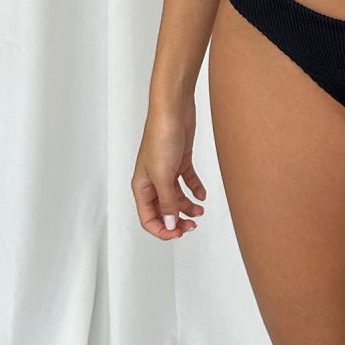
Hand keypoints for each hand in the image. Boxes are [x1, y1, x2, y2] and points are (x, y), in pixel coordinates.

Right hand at [131, 97, 206, 238]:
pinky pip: (187, 181)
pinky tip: (202, 194)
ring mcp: (166, 171)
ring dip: (187, 207)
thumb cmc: (161, 138)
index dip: (162, 230)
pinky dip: (195, 189)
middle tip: (193, 225)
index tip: (179, 234)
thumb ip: (167, 202)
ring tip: (200, 211)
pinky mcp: (180, 161)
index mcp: (141, 186)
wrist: (174, 111)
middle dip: (177, 220)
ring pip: (176, 197)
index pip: (148, 218)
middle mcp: (152, 181)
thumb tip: (170, 225)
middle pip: (163, 210)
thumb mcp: (163, 176)